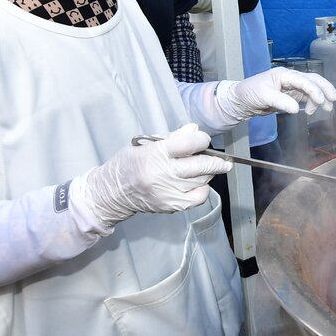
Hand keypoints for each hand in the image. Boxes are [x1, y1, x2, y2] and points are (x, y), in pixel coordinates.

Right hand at [70, 124, 230, 228]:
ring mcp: (168, 192)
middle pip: (201, 164)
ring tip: (207, 169)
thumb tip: (195, 130)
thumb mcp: (144, 145)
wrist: (111, 194)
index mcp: (154, 154)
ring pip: (202, 180)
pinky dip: (204, 189)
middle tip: (224, 159)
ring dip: (209, 173)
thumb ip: (172, 138)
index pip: (189, 143)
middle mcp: (163, 174)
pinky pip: (198, 197)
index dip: (201, 139)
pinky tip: (200, 183)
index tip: (203, 139)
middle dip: (216, 160)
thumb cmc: (127, 165)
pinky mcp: (171, 205)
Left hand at [216, 66, 335, 119]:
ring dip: (321, 97)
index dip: (314, 89)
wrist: (242, 100)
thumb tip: (296, 109)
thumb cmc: (249, 93)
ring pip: (312, 88)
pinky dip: (313, 102)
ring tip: (326, 109)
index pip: (303, 80)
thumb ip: (280, 102)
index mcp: (284, 75)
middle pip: (313, 80)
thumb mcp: (263, 96)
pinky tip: (313, 110)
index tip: (321, 100)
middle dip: (325, 89)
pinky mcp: (291, 95)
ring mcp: (292, 86)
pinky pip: (307, 96)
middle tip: (333, 99)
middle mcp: (290, 78)